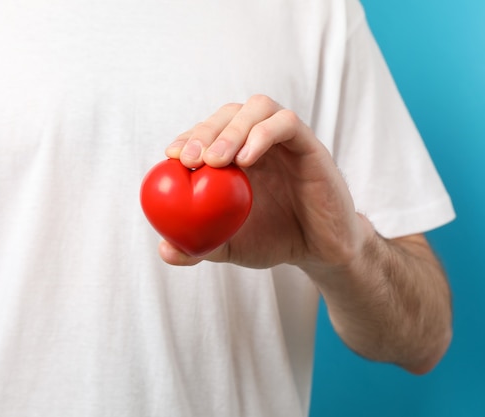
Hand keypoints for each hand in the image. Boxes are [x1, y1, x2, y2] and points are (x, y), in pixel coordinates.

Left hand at [161, 94, 372, 269]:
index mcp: (236, 154)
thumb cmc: (273, 241)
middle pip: (228, 113)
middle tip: (190, 159)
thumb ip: (199, 248)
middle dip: (205, 131)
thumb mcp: (230, 247)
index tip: (171, 155)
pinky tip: (247, 159)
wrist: (320, 252)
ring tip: (216, 160)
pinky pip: (287, 124)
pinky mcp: (309, 145)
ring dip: (232, 129)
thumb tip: (164, 251)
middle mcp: (259, 140)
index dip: (188, 136)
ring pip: (258, 107)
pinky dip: (263, 134)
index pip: (208, 130)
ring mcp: (284, 139)